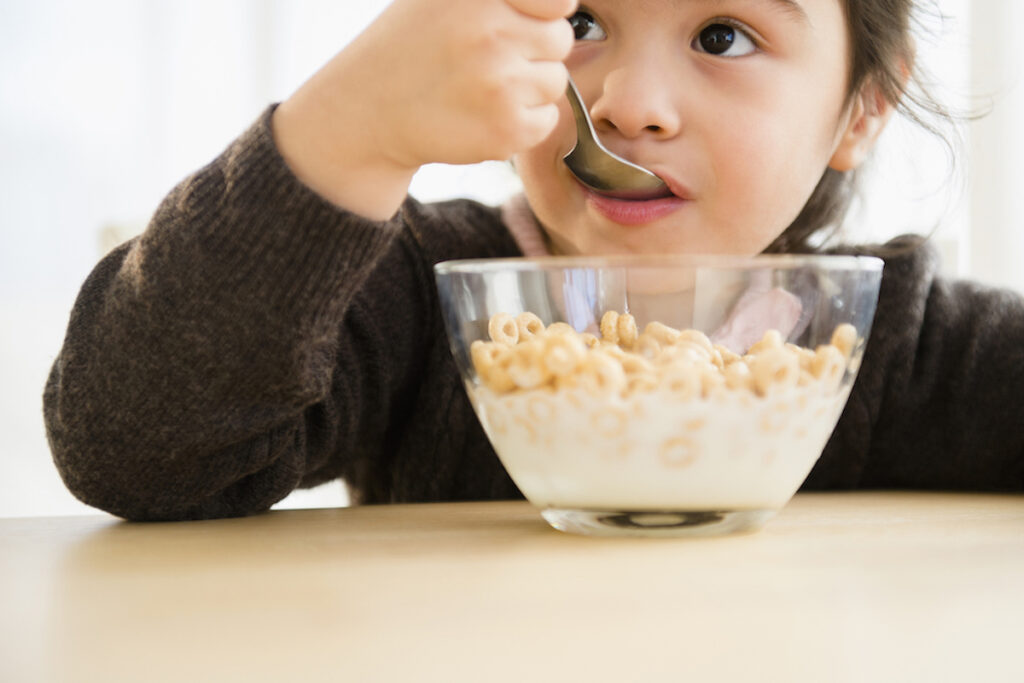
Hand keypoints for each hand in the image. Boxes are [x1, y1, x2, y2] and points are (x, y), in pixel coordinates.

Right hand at [273, 0, 576, 219]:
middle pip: (560, 40)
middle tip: (492, 61)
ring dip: (529, 87)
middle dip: (534, 50)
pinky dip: (524, 122)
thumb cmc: (410, 48)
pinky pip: (547, 119)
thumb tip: (564, 2)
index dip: (543, 14)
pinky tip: (486, 114)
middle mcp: (491, 36)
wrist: (369, 111)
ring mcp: (501, 86)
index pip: (558, 1)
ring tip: (484, 88)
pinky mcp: (506, 130)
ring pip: (555, 81)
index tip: (522, 25)